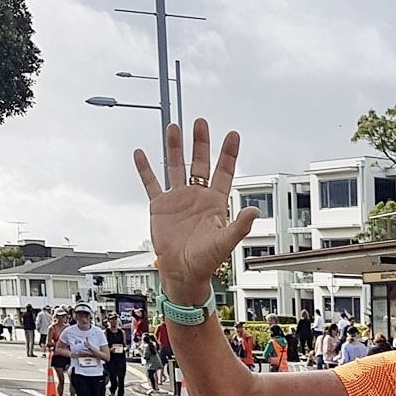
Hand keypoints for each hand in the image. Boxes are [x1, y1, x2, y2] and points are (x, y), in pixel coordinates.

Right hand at [134, 119, 257, 304]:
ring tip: (174, 128)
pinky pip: (151, 183)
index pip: (224, 172)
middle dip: (201, 143)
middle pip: (200, 163)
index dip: (228, 154)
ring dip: (175, 148)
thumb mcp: (225, 242)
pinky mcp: (160, 206)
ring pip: (176, 167)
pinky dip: (145, 169)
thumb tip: (254, 211)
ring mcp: (178, 200)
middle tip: (201, 122)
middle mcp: (197, 197)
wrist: (183, 273)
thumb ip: (240, 226)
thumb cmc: (206, 261)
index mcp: (215, 203)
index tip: (232, 135)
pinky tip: (141, 153)